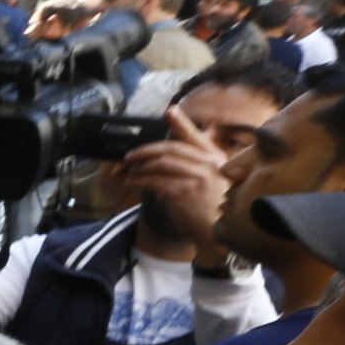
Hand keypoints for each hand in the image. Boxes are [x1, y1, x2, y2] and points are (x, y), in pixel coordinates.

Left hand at [115, 102, 234, 256]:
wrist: (217, 232)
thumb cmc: (211, 209)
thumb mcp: (210, 182)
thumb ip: (193, 168)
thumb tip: (163, 161)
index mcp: (215, 158)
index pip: (194, 136)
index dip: (181, 122)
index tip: (169, 111)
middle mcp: (208, 164)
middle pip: (170, 148)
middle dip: (145, 151)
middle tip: (129, 156)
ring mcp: (197, 177)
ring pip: (160, 163)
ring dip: (139, 166)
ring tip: (128, 171)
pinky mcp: (185, 192)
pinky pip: (155, 180)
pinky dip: (139, 180)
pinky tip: (132, 182)